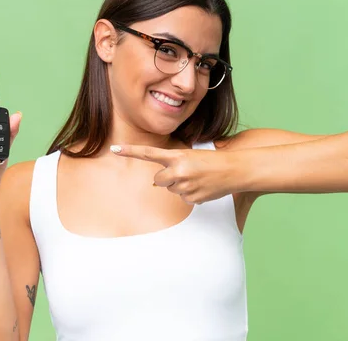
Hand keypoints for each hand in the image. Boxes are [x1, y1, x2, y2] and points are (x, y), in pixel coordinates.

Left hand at [111, 144, 234, 204]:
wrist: (234, 170)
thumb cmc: (212, 161)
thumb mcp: (191, 156)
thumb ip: (172, 166)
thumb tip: (157, 183)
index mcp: (177, 156)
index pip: (148, 153)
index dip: (130, 151)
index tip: (114, 149)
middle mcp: (178, 171)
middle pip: (158, 180)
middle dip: (166, 179)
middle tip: (184, 173)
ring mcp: (184, 186)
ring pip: (172, 190)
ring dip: (181, 186)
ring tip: (198, 179)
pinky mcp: (192, 198)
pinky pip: (184, 199)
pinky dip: (191, 195)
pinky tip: (203, 187)